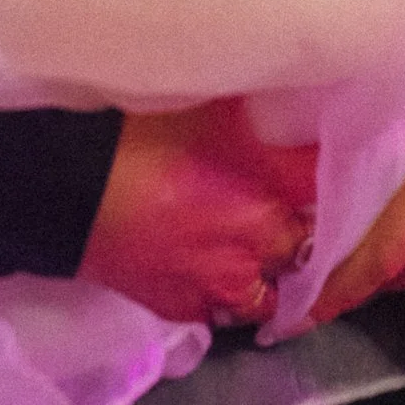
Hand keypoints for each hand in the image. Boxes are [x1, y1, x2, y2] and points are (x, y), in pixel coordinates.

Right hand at [79, 97, 319, 327]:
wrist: (68, 192)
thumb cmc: (140, 137)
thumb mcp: (211, 110)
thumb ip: (258, 115)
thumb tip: (294, 94)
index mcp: (272, 196)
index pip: (329, 193)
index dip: (335, 178)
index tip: (334, 166)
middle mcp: (258, 249)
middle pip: (308, 248)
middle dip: (308, 230)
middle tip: (298, 205)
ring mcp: (220, 287)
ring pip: (270, 294)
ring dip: (274, 274)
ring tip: (267, 251)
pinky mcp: (182, 308)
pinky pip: (223, 310)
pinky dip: (229, 294)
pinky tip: (223, 272)